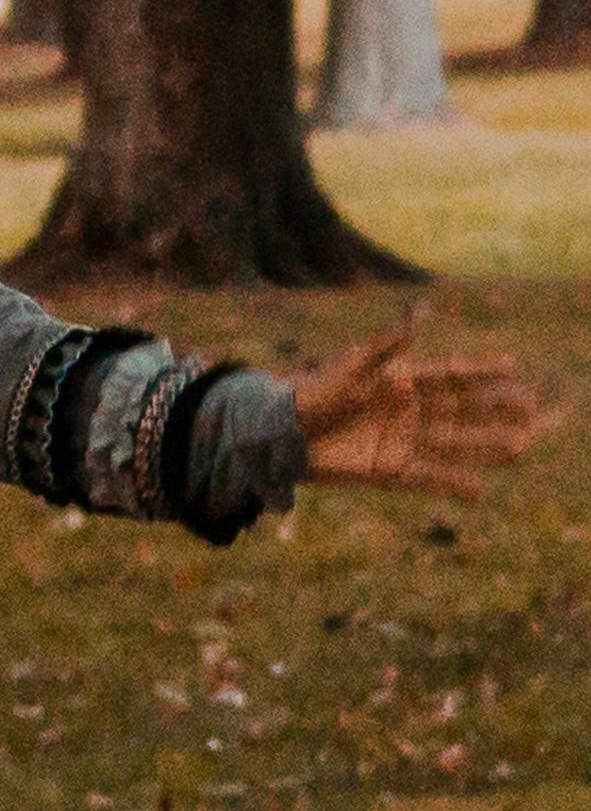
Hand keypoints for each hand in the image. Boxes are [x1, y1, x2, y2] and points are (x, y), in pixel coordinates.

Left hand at [290, 326, 551, 494]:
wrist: (278, 434)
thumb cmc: (309, 394)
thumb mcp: (347, 368)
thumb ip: (383, 349)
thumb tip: (415, 321)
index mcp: (398, 382)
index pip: (448, 374)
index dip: (480, 370)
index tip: (513, 365)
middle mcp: (407, 411)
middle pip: (461, 410)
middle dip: (495, 409)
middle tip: (532, 408)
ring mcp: (401, 441)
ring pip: (454, 444)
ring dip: (486, 446)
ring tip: (522, 445)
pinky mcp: (388, 469)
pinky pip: (427, 477)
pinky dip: (452, 483)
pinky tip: (479, 489)